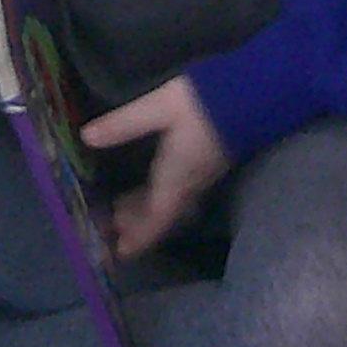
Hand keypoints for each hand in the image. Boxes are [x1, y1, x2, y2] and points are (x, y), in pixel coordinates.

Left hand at [82, 76, 230, 256]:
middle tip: (113, 226)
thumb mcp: (158, 107)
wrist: (260, 93)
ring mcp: (204, 173)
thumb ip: (124, 123)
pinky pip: (183, 191)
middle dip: (139, 224)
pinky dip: (163, 195)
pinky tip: (156, 182)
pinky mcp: (212, 162)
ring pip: (174, 202)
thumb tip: (86, 137)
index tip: (120, 253)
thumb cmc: (206, 101)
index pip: (155, 218)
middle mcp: (190, 182)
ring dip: (149, 209)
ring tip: (124, 206)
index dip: (138, 238)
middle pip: (163, 214)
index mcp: (175, 177)